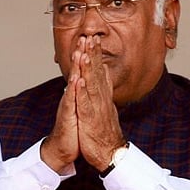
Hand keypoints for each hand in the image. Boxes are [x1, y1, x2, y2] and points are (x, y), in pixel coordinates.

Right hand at [41, 38, 82, 171]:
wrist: (64, 148)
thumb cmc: (74, 130)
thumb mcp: (81, 108)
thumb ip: (82, 94)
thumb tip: (84, 81)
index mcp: (77, 94)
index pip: (83, 71)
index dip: (87, 55)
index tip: (91, 40)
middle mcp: (72, 97)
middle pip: (77, 72)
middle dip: (80, 54)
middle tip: (84, 37)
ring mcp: (69, 105)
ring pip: (73, 83)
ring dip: (76, 68)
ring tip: (79, 52)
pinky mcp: (68, 116)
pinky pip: (70, 101)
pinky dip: (73, 90)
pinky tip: (76, 80)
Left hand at [74, 36, 124, 169]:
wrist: (109, 152)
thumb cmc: (104, 132)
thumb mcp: (104, 107)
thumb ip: (105, 91)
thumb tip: (105, 75)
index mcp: (103, 95)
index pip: (100, 71)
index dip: (96, 54)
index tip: (92, 39)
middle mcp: (102, 98)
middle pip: (97, 73)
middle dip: (93, 54)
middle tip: (90, 37)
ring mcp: (96, 107)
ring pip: (92, 84)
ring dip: (88, 68)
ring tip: (85, 52)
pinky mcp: (90, 118)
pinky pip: (86, 103)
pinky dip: (83, 91)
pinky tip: (79, 80)